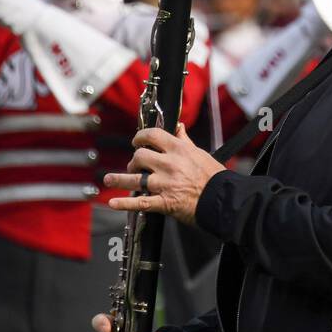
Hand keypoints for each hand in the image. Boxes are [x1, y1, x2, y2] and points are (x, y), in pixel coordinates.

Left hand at [104, 123, 224, 224]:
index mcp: (179, 150)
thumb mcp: (200, 153)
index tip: (136, 141)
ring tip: (108, 179)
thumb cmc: (214, 177)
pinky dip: (125, 204)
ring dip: (118, 179)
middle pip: (140, 156)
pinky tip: (113, 203)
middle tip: (134, 166)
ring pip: (134, 179)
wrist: (224, 200)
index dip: (139, 137)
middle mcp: (169, 164)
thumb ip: (185, 141)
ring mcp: (165, 184)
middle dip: (134, 161)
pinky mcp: (165, 203)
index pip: (152, 135)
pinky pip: (140, 203)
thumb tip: (178, 126)